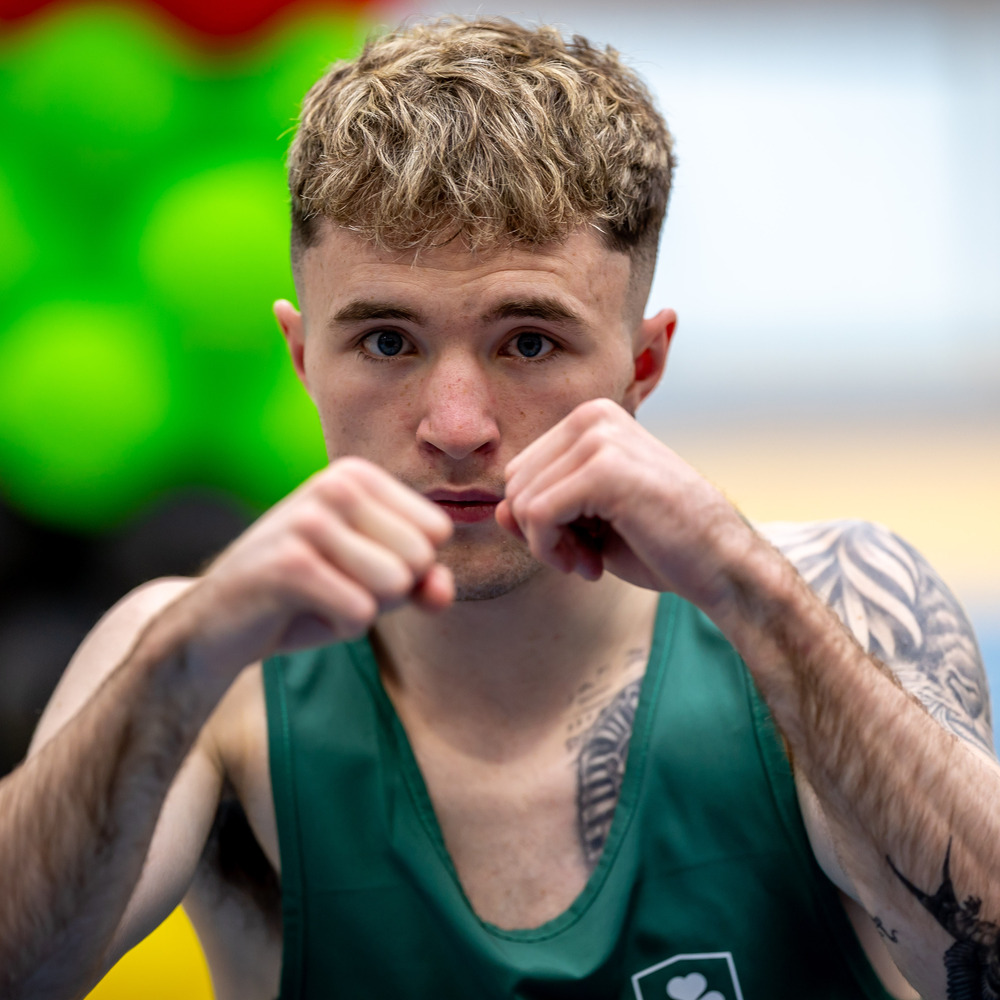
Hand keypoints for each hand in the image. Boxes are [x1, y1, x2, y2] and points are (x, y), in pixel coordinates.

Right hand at [162, 458, 453, 683]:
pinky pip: (362, 612)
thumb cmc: (308, 596)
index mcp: (356, 475)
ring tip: (320, 596)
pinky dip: (341, 627)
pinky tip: (301, 612)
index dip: (408, 567)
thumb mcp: (375, 584)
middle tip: (334, 585)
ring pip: (396, 584)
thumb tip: (443, 590)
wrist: (218, 623)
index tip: (355, 566)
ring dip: (364, 609)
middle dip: (388, 591)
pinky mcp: (288, 564)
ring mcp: (309, 520)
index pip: (437, 532)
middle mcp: (335, 484)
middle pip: (420, 559)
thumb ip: (425, 582)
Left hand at [497, 398, 752, 609]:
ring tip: (591, 561)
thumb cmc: (659, 542)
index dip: (537, 520)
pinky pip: (536, 515)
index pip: (520, 471)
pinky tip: (592, 565)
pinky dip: (552, 551)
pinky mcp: (603, 469)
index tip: (580, 544)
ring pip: (520, 501)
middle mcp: (593, 416)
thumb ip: (539, 509)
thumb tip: (496, 510)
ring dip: (547, 547)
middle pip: (514, 484)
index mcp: (591, 418)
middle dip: (539, 532)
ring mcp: (599, 438)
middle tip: (584, 557)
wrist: (721, 565)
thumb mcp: (585, 522)